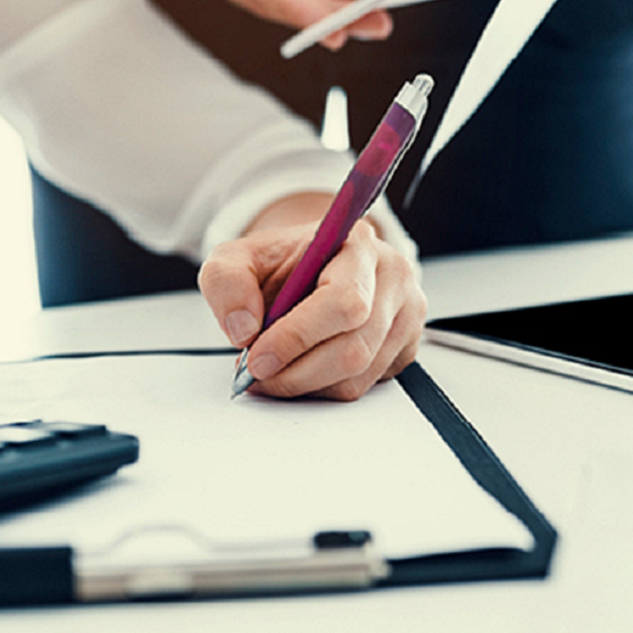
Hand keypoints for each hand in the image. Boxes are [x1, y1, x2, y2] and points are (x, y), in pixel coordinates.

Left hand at [198, 196, 425, 399]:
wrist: (307, 265)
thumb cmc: (279, 263)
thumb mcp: (235, 258)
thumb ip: (226, 283)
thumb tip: (243, 330)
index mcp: (358, 244)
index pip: (342, 301)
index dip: (298, 337)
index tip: (257, 358)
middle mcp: (392, 276)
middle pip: (354, 347)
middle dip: (296, 372)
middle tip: (256, 374)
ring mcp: (406, 314)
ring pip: (360, 374)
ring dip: (307, 384)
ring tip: (273, 372)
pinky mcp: (405, 346)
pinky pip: (367, 386)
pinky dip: (325, 388)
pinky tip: (302, 370)